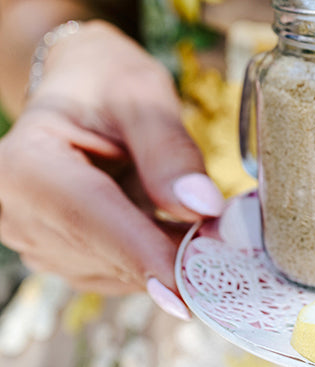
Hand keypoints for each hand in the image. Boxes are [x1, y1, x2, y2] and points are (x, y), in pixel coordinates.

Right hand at [0, 21, 223, 315]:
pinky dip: (160, 258)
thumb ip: (169, 150)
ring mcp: (36, 239)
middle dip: (172, 261)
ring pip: (114, 270)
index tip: (191, 286)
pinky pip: (118, 269)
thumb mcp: (143, 95)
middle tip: (239, 260)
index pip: (90, 217)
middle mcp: (16, 211)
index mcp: (24, 164)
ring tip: (221, 237)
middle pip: (103, 252)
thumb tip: (203, 207)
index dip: (144, 253)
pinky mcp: (62, 253)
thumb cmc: (108, 80)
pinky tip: (194, 239)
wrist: (81, 84)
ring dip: (170, 261)